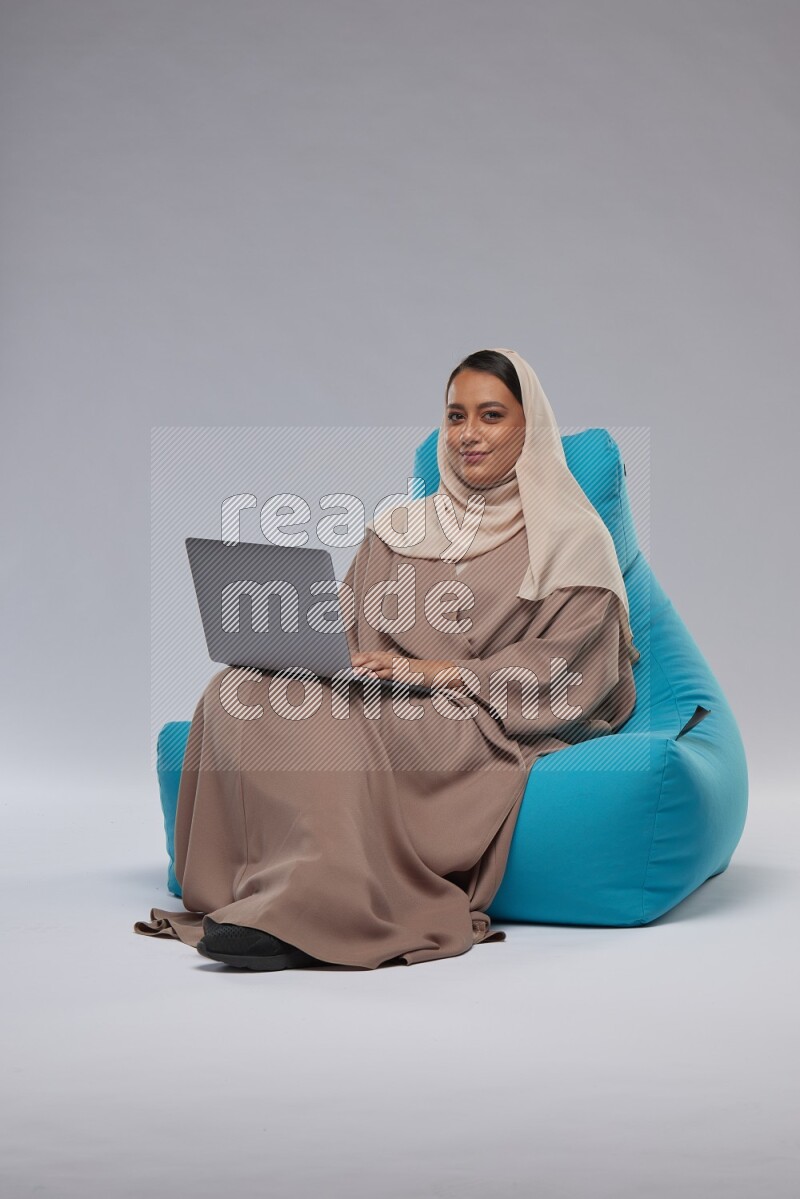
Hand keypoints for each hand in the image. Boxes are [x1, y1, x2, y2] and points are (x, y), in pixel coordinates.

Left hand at [351, 652, 465, 690]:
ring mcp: (398, 665)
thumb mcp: (399, 673)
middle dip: (356, 660)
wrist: (438, 673)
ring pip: (377, 664)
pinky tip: (370, 677)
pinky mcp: (404, 673)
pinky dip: (378, 674)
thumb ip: (385, 673)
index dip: (356, 657)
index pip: (369, 656)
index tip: (341, 659)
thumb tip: (368, 676)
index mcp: (389, 658)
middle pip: (370, 657)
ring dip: (364, 666)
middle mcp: (392, 659)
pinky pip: (389, 673)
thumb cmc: (418, 675)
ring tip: (351, 669)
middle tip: (340, 663)